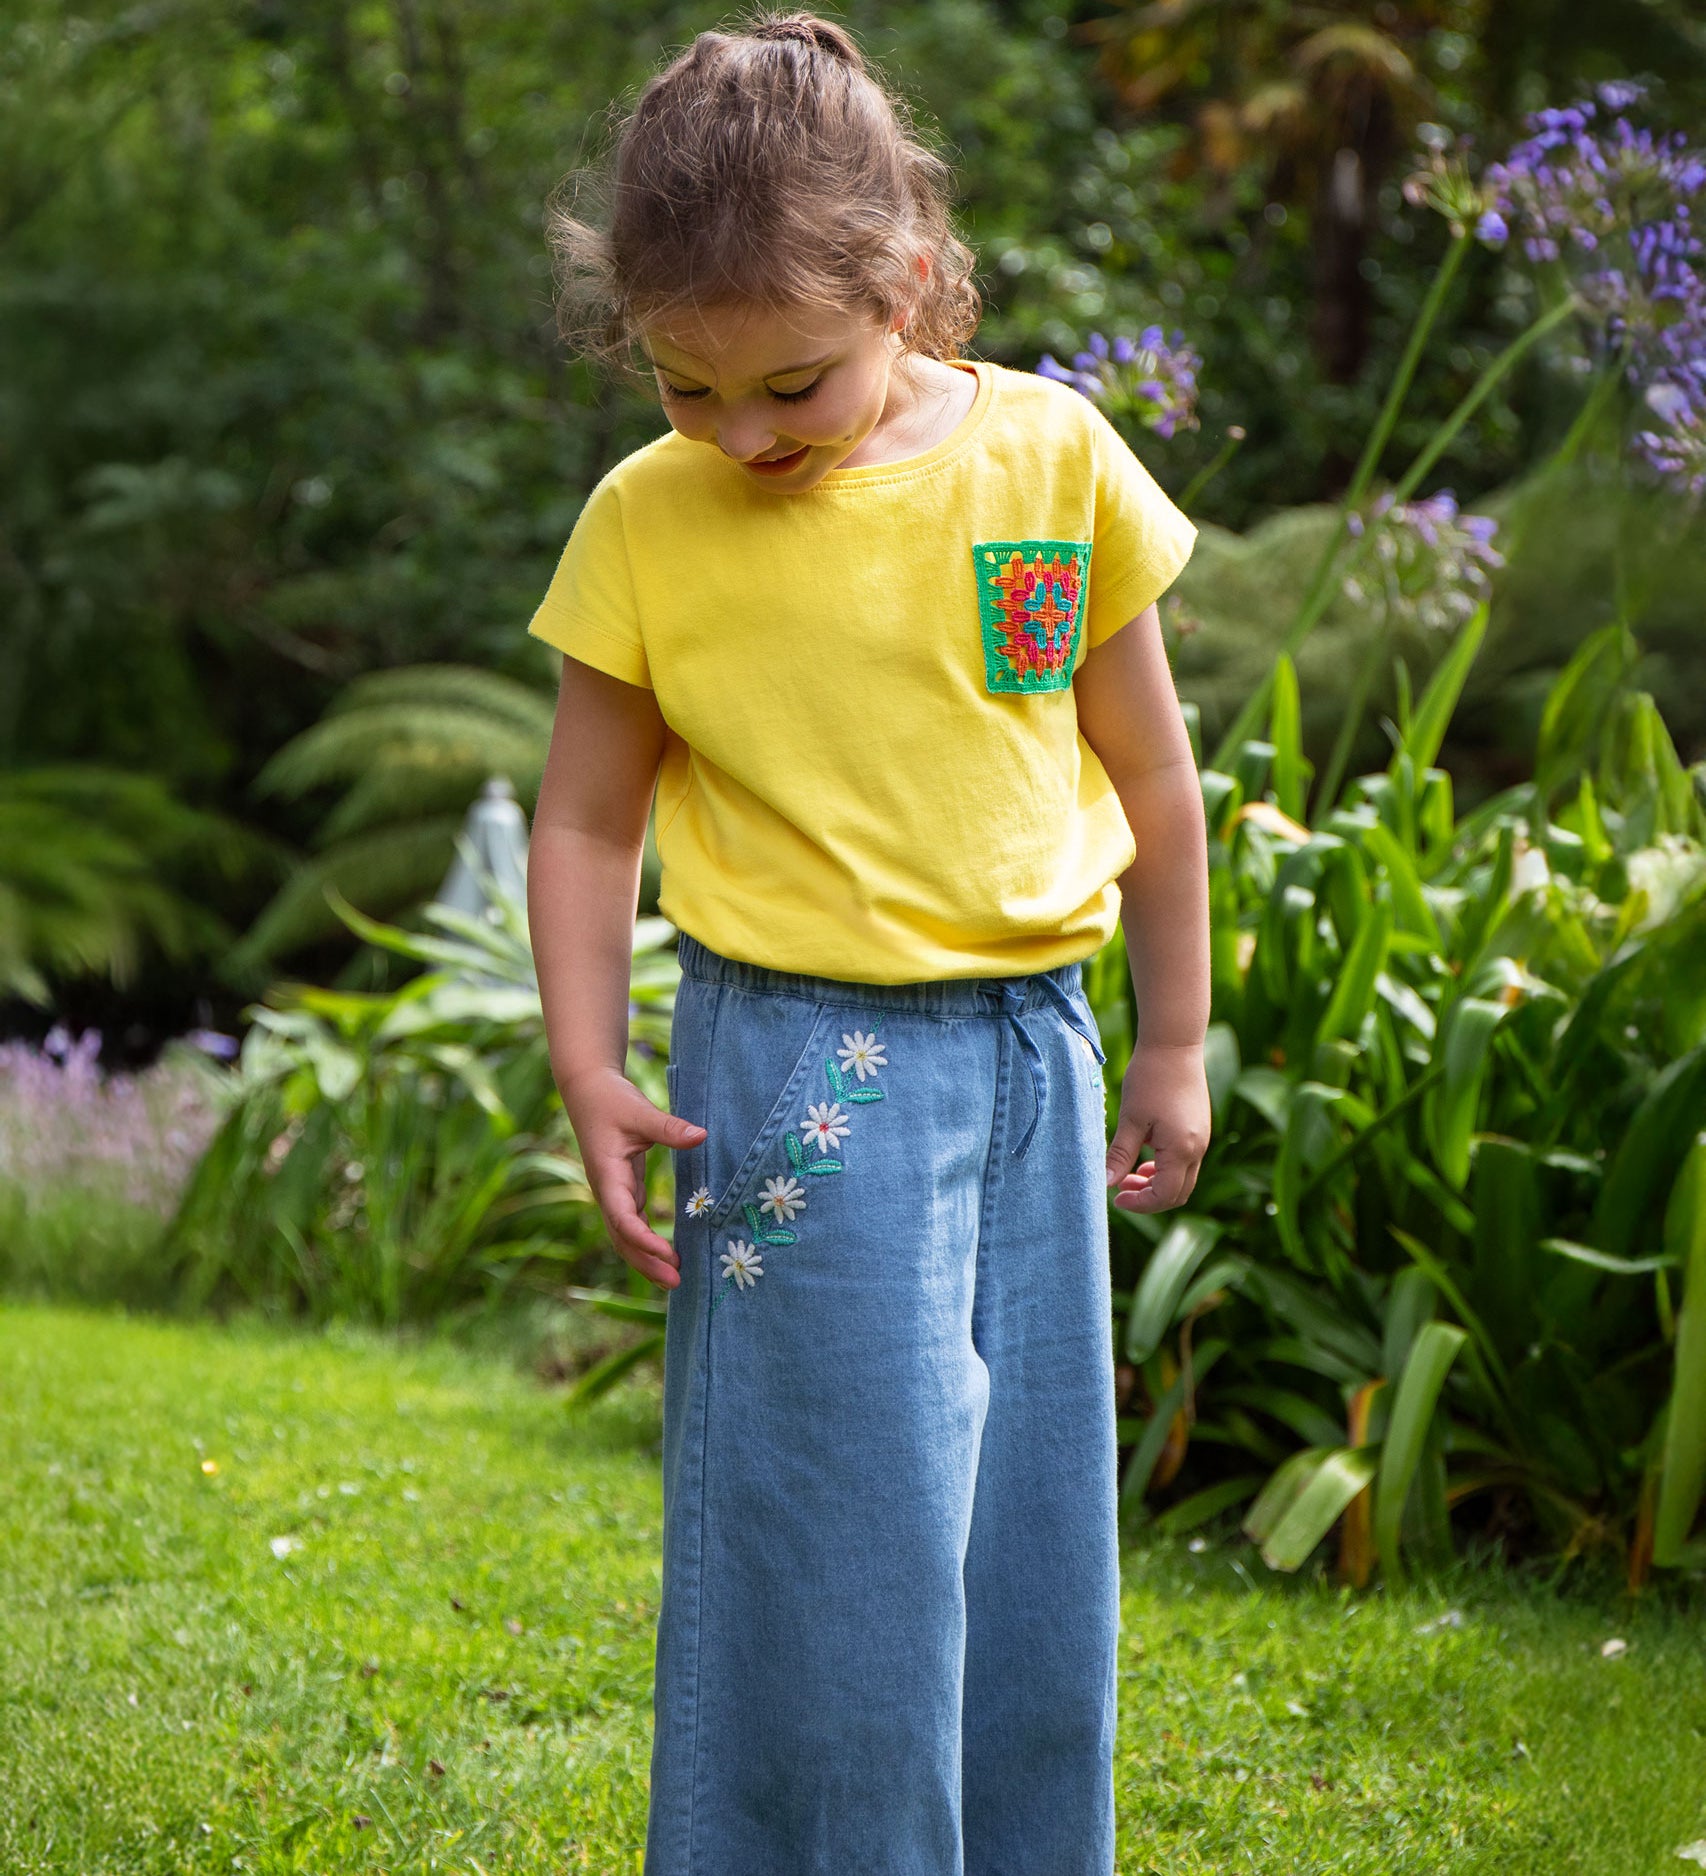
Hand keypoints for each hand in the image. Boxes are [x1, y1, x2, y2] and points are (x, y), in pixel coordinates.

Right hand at [563, 1065, 706, 1289]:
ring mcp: (613, 1193)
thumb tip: (701, 1136)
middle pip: (623, 1238)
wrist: (588, 1091)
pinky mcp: (623, 1189)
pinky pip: (633, 1223)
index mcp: (607, 1177)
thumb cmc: (611, 1100)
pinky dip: (647, 1242)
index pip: (622, 1218)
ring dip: (647, 1259)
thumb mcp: (640, 1111)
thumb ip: (669, 1127)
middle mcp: (607, 1192)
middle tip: (677, 1282)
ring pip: (626, 1235)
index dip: (643, 1239)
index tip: (667, 1252)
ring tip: (674, 1278)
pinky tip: (666, 1255)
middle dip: (647, 1262)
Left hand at [1105, 1041, 1210, 1213]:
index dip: (1140, 1204)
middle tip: (1120, 1190)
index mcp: (1181, 1149)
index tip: (1115, 1198)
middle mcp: (1197, 1148)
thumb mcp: (1130, 1118)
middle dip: (1149, 1198)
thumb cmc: (1150, 1078)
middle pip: (1178, 1194)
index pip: (1164, 1195)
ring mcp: (1201, 1139)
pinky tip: (1143, 1157)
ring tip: (1128, 1175)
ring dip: (1157, 1184)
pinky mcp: (1198, 1129)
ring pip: (1183, 1179)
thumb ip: (1120, 1154)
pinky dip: (1165, 1168)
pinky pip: (1185, 1162)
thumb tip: (1105, 1182)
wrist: (1174, 1044)